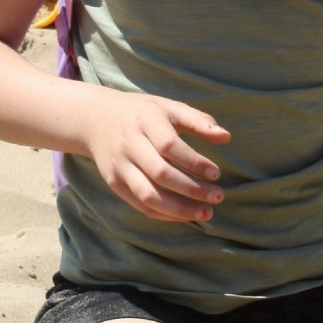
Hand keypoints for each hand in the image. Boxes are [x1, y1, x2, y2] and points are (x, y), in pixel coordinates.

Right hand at [80, 87, 230, 221]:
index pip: (170, 146)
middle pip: (160, 173)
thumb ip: (198, 120)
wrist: (96, 119)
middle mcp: (129, 145)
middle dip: (191, 189)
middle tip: (218, 196)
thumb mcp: (169, 107)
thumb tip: (226, 137)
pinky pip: (139, 205)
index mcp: (146, 122)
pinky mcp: (114, 183)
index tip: (216, 174)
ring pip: (148, 195)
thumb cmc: (144, 113)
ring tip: (205, 212)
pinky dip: (164, 214)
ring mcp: (119, 167)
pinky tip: (185, 214)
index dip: (194, 162)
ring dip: (178, 209)